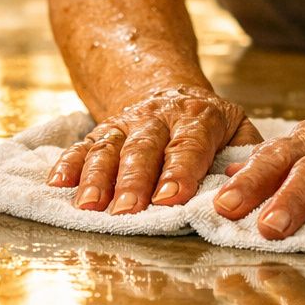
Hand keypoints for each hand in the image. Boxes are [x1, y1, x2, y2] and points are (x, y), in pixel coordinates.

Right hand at [47, 85, 262, 213]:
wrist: (171, 94)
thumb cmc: (210, 126)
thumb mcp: (239, 129)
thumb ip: (247, 156)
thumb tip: (245, 185)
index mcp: (198, 117)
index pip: (188, 146)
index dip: (179, 172)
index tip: (171, 199)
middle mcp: (159, 117)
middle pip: (143, 149)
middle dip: (134, 181)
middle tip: (128, 211)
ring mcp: (127, 123)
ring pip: (109, 148)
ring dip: (96, 178)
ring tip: (89, 206)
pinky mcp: (104, 130)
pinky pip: (82, 145)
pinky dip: (68, 164)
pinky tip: (57, 184)